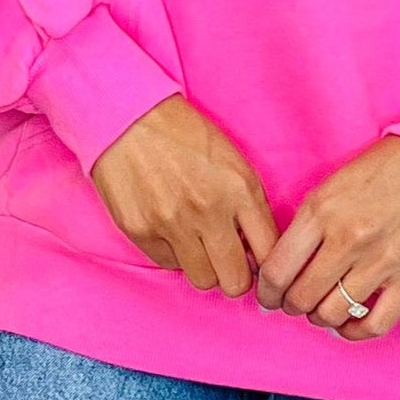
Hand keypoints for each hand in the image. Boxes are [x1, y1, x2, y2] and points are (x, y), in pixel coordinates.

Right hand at [90, 94, 278, 296]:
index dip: (266, 264)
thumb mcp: (232, 160)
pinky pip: (168, 265)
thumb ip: (248, 204)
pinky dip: (173, 254)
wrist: (129, 117)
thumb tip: (257, 251)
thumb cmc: (184, 135)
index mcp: (240, 188)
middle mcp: (209, 210)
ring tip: (198, 243)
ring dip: (204, 267)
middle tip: (228, 261)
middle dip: (236, 276)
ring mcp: (173, 224)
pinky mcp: (141, 232)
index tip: (257, 261)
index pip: (269, 253)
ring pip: (203, 281)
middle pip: (236, 281)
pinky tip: (170, 228)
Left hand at [255, 135, 399, 340]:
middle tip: (294, 303)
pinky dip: (355, 331)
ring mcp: (382, 261)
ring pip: (331, 315)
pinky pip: (373, 325)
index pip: (276, 271)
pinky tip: (350, 320)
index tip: (269, 295)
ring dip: (320, 318)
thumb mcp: (335, 183)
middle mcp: (348, 238)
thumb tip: (284, 265)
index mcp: (322, 210)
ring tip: (323, 308)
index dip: (267, 292)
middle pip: (300, 298)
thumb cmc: (388, 168)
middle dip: (290, 306)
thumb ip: (308, 224)